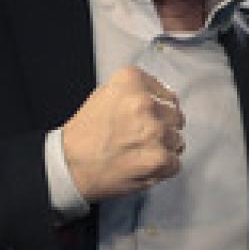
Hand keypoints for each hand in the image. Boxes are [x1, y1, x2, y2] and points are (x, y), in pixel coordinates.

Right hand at [61, 66, 183, 201]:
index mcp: (132, 80)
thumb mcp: (105, 94)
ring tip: (138, 153)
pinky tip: (141, 165)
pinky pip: (175, 163)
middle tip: (141, 138)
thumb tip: (163, 99)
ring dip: (163, 149)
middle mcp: (144, 102)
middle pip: (176, 117)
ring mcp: (154, 130)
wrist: (70, 164)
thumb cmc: (85, 133)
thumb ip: (135, 92)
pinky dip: (162, 169)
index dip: (160, 111)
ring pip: (178, 140)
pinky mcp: (158, 157)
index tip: (148, 120)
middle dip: (163, 129)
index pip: (168, 95)